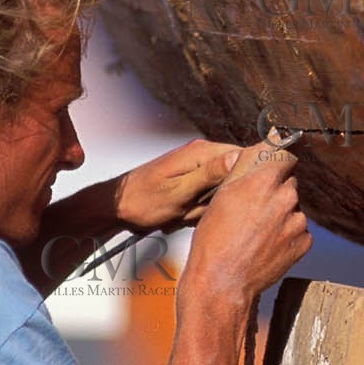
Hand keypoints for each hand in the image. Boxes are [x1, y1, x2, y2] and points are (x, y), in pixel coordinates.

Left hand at [113, 138, 242, 233]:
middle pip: (234, 174)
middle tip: (200, 207)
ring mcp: (196, 166)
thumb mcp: (179, 192)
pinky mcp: (191, 178)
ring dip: (208, 204)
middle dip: (223, 196)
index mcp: (201, 152)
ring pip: (221, 188)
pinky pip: (208, 194)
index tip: (236, 197)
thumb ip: (209, 174)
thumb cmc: (142, 200)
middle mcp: (201, 154)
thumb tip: (238, 157)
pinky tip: (184, 212)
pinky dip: (199, 207)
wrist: (117, 206)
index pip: (244, 155)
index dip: (246, 178)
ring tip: (188, 211)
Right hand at [180, 138, 311, 305]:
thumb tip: (263, 144)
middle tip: (253, 210)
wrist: (222, 282)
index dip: (276, 162)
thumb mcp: (222, 195)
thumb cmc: (214, 240)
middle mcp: (286, 198)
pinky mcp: (304, 243)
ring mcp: (297, 222)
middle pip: (289, 183)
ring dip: (280, 214)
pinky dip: (286, 235)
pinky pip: (298, 230)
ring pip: (293, 208)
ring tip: (256, 232)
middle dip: (275, 191)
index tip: (272, 167)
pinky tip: (265, 245)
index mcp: (264, 181)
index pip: (285, 155)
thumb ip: (246, 166)